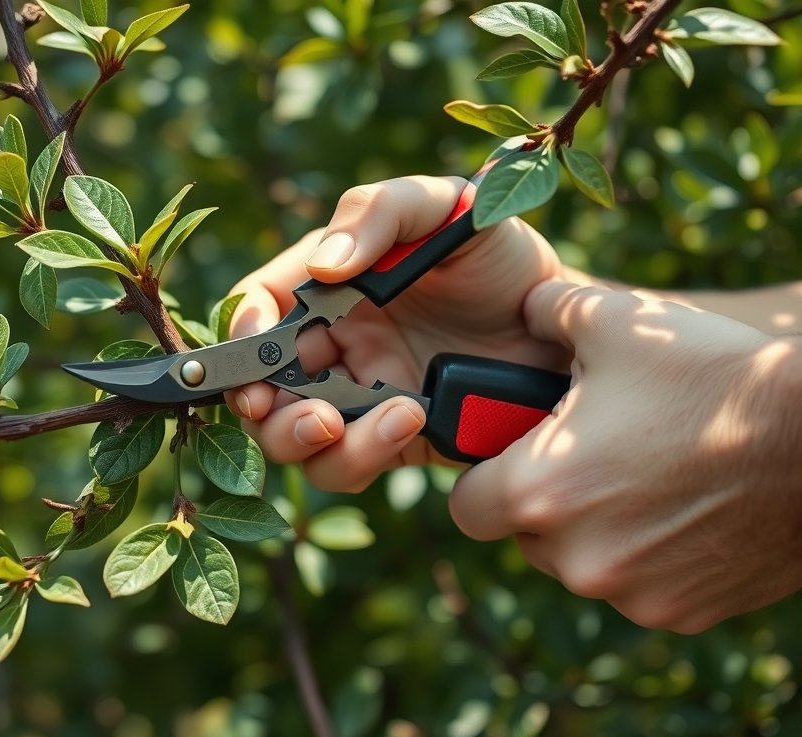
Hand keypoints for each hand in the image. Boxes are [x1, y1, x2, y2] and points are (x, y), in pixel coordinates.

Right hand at [226, 175, 567, 491]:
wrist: (560, 327)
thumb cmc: (499, 255)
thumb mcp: (444, 207)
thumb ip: (380, 213)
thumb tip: (324, 264)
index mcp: (328, 287)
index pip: (259, 307)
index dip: (242, 328)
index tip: (257, 340)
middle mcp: (333, 345)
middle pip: (260, 389)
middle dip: (266, 409)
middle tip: (312, 412)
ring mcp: (359, 397)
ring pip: (298, 439)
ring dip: (313, 440)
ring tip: (377, 417)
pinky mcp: (390, 440)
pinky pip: (348, 463)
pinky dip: (363, 452)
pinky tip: (411, 420)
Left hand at [453, 279, 801, 631]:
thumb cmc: (712, 376)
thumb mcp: (617, 322)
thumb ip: (549, 312)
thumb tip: (523, 309)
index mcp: (541, 491)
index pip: (466, 508)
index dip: (483, 477)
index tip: (509, 455)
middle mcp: (576, 557)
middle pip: (524, 536)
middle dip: (542, 500)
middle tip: (587, 456)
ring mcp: (631, 594)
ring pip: (579, 564)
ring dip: (593, 530)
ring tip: (639, 477)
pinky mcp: (681, 613)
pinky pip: (636, 585)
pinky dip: (646, 556)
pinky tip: (681, 510)